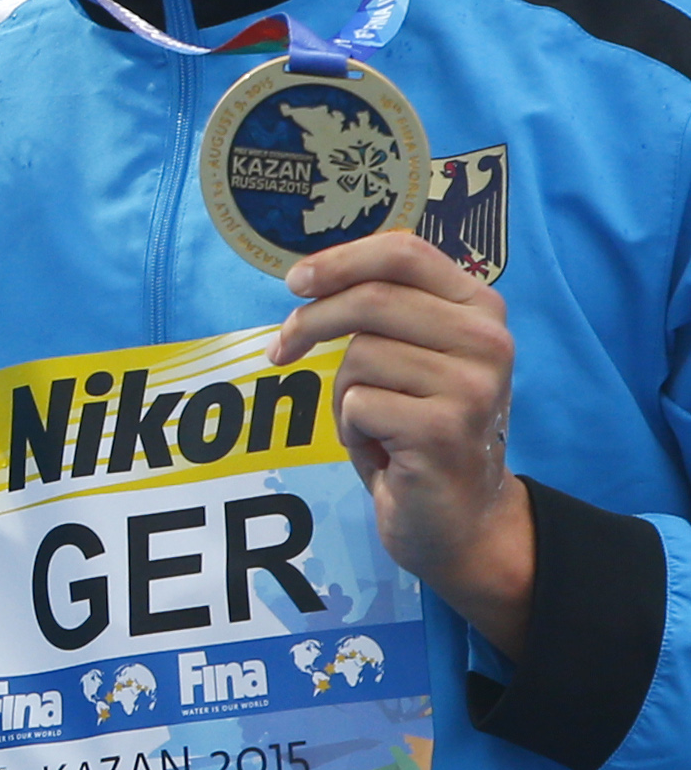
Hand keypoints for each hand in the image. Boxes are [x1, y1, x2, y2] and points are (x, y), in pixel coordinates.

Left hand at [270, 229, 530, 656]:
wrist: (458, 517)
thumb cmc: (419, 426)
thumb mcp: (409, 354)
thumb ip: (381, 308)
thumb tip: (307, 274)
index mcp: (480, 308)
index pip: (404, 252)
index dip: (339, 260)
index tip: (294, 282)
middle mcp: (488, 340)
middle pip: (369, 300)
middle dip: (310, 324)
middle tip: (283, 350)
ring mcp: (472, 386)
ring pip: (359, 356)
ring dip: (344, 393)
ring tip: (373, 420)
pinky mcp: (444, 429)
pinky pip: (357, 404)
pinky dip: (350, 428)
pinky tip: (383, 449)